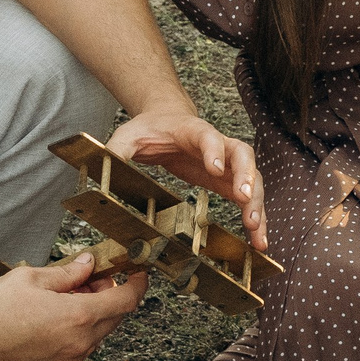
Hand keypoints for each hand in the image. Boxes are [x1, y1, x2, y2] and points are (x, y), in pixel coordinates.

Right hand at [0, 251, 148, 360]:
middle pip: (113, 318)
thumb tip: (88, 265)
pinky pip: (79, 349)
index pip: (125, 301)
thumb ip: (68, 273)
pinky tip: (53, 318)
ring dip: (90, 314)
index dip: (137, 284)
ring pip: (95, 334)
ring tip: (62, 297)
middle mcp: (79, 346)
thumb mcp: (32, 278)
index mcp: (77, 318)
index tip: (138, 271)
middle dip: (108, 295)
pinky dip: (76, 331)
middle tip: (88, 278)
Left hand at [108, 107, 266, 248]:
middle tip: (245, 200)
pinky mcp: (228, 181)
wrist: (166, 120)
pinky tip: (258, 240)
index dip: (214, 150)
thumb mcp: (127, 135)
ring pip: (253, 179)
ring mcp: (227, 164)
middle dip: (247, 177)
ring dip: (258, 204)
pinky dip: (255, 217)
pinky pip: (249, 198)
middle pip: (243, 155)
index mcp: (192, 130)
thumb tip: (101, 171)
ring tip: (257, 232)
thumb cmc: (150, 128)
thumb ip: (117, 151)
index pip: (208, 136)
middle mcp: (218, 145)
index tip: (215, 169)